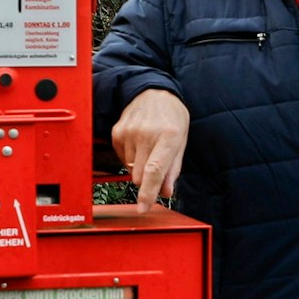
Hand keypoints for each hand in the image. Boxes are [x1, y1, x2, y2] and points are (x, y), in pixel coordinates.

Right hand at [110, 88, 189, 211]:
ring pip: (130, 169)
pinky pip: (122, 158)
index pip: (154, 171)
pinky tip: (138, 143)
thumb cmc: (171, 117)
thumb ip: (173, 168)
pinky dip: (131, 157)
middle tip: (156, 166)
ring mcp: (129, 132)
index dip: (148, 193)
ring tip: (148, 147)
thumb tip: (165, 192)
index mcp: (168, 136)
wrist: (152, 91)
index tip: (143, 208)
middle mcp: (146, 134)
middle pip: (140, 176)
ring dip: (139, 166)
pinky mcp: (117, 132)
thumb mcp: (181, 140)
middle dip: (147, 180)